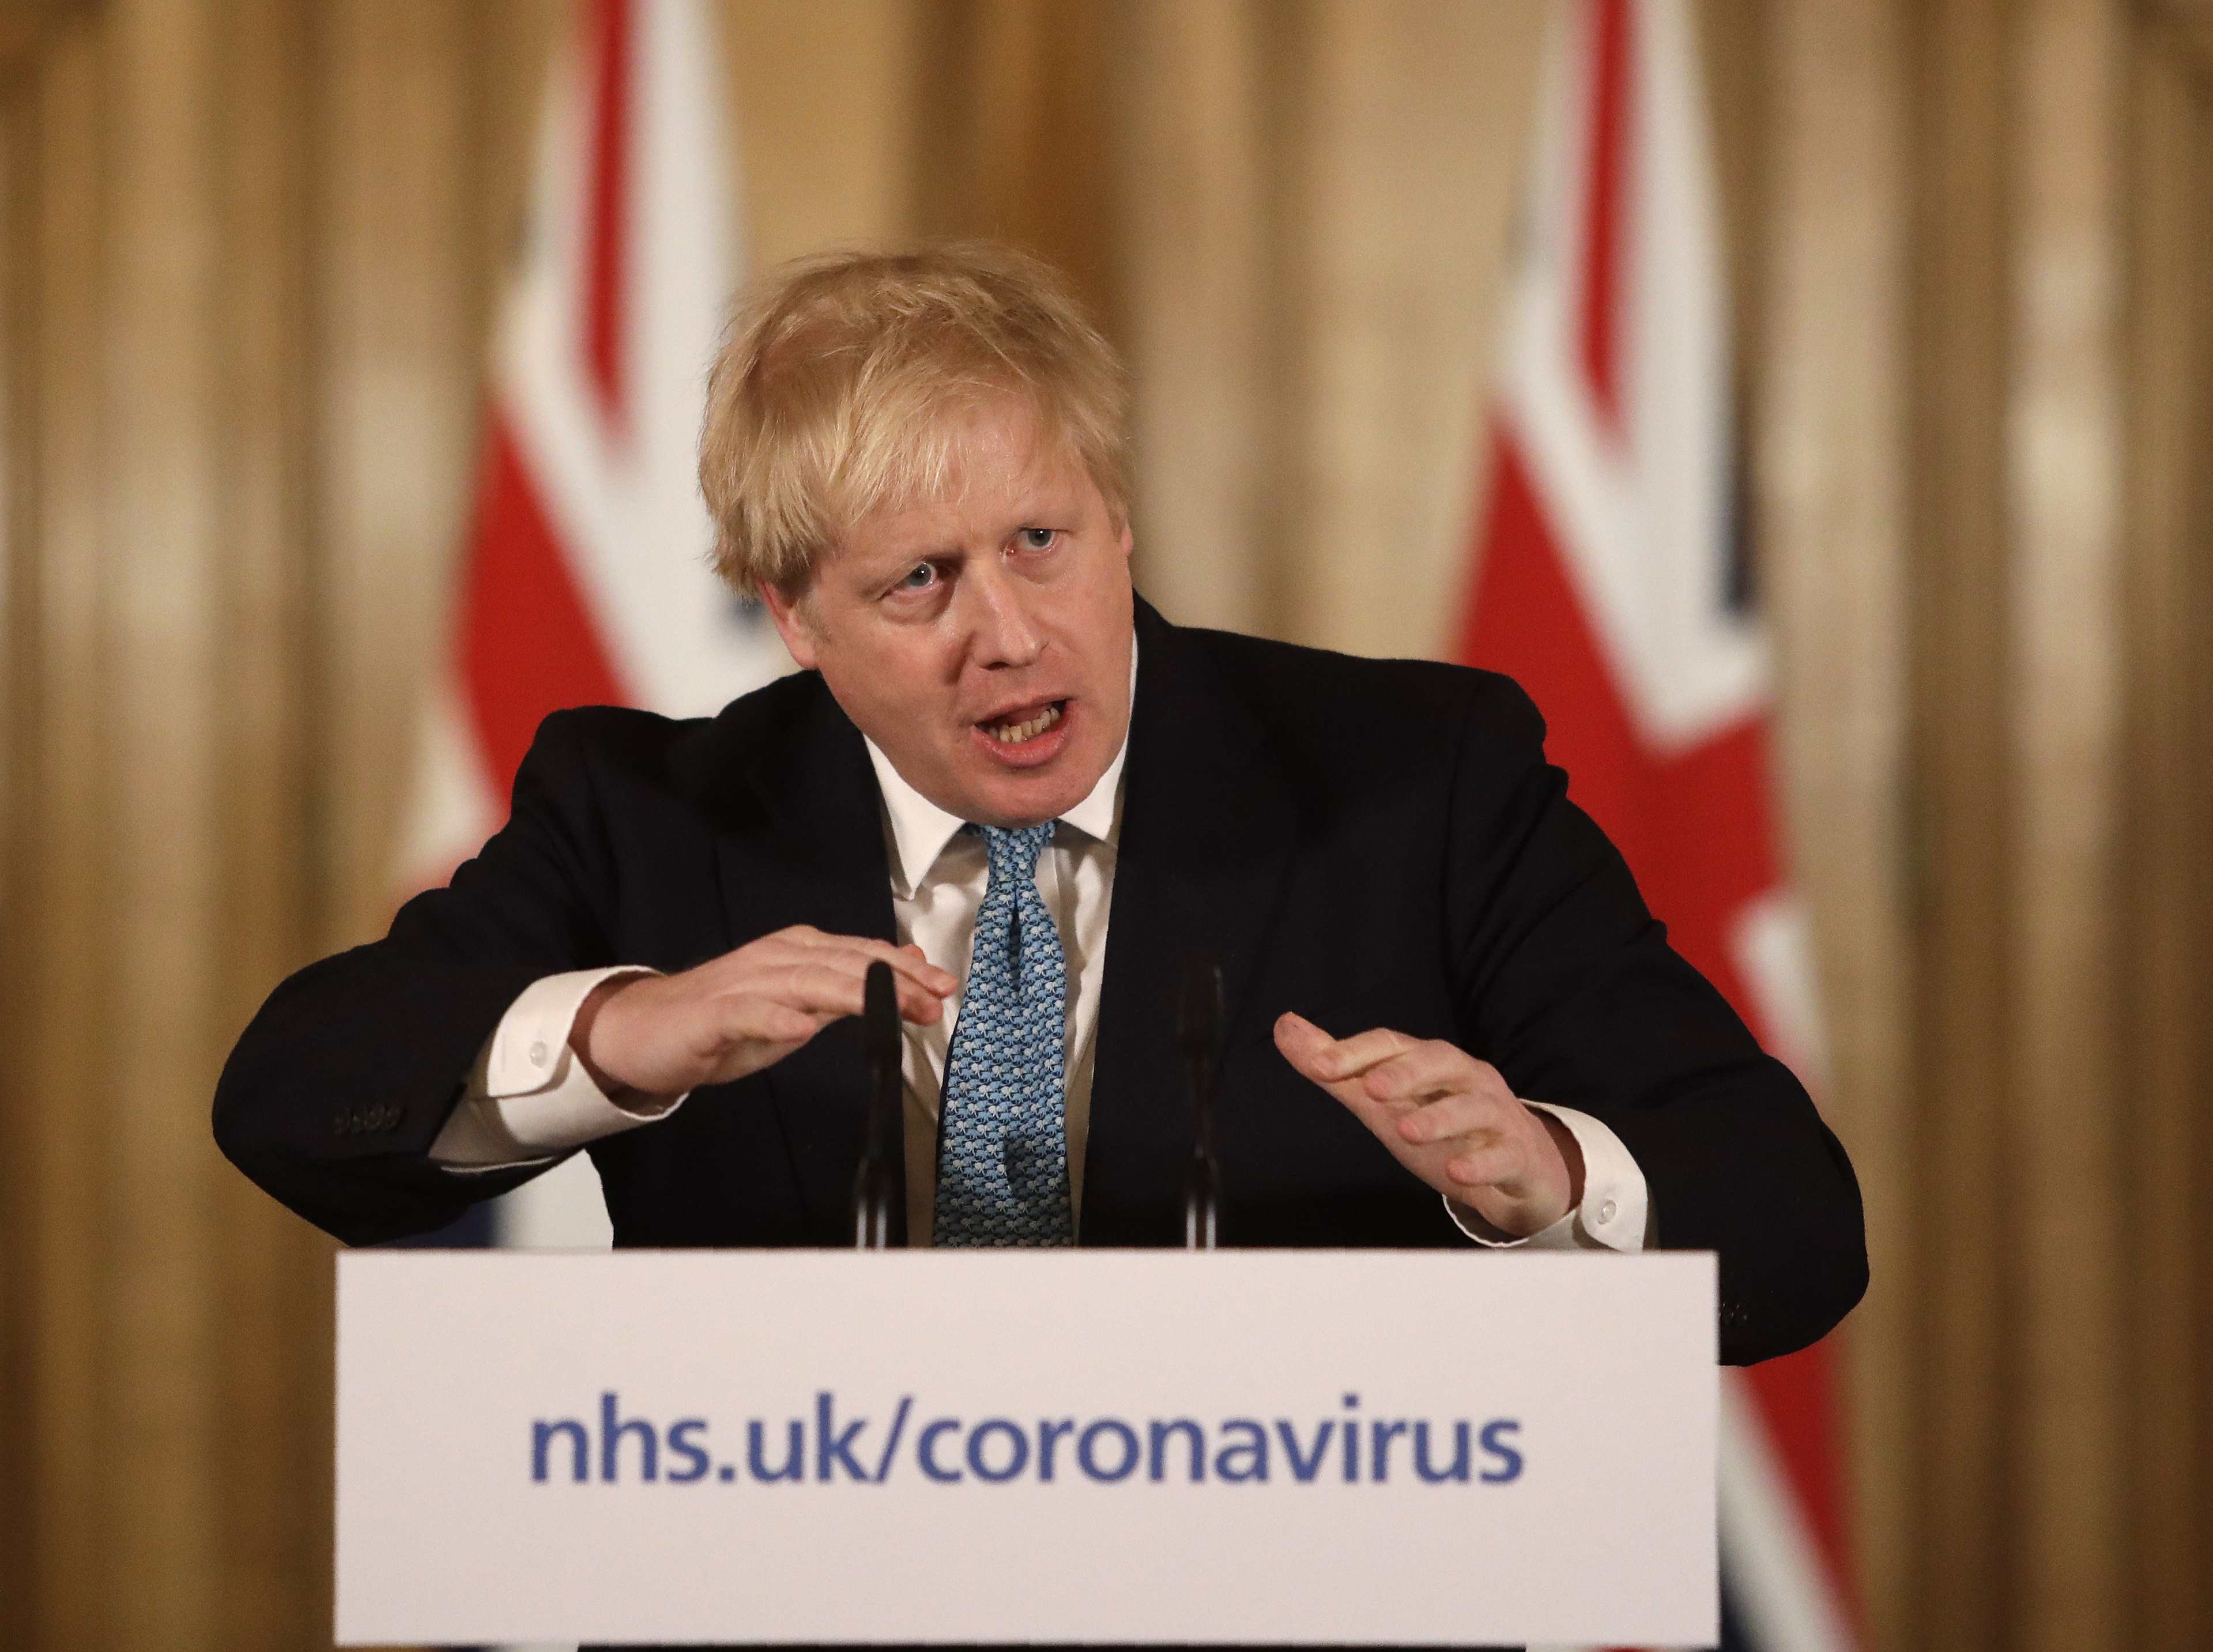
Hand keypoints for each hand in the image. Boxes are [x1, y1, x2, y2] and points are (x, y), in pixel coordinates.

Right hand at [573, 926, 955, 1100]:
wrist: (644, 1030)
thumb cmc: (725, 1020)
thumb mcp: (798, 1005)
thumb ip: (849, 989)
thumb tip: (905, 969)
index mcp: (799, 953)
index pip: (862, 956)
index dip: (905, 970)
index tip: (944, 987)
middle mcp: (777, 958)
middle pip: (844, 965)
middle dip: (895, 982)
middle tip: (935, 1000)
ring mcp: (745, 983)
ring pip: (807, 981)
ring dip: (855, 994)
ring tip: (895, 1007)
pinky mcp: (713, 1013)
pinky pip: (749, 1013)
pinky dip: (777, 1019)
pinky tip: (802, 1027)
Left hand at [1273, 1012, 1583, 1237]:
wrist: (1516, 1167)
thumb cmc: (1442, 1125)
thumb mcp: (1385, 1101)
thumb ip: (1338, 1070)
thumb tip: (1284, 1027)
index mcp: (1431, 1062)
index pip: (1393, 1044)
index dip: (1356, 1052)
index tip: (1318, 1066)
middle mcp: (1466, 1079)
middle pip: (1440, 1061)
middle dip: (1405, 1072)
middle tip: (1372, 1089)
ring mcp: (1497, 1114)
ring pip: (1474, 1107)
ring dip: (1439, 1117)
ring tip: (1406, 1129)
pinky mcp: (1517, 1154)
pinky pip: (1504, 1155)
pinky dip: (1482, 1162)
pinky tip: (1459, 1171)